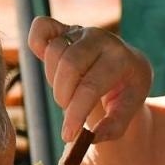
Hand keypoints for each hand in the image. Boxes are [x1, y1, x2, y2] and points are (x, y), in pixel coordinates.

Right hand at [28, 16, 152, 144]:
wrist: (128, 68)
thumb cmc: (126, 92)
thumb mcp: (128, 111)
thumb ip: (113, 127)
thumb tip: (89, 137)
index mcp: (123, 59)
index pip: (91, 86)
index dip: (75, 113)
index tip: (68, 135)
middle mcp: (103, 39)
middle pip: (69, 66)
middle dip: (64, 95)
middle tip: (70, 108)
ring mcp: (83, 31)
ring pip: (54, 52)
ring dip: (55, 79)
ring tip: (68, 90)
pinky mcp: (66, 28)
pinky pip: (41, 28)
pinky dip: (36, 42)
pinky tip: (44, 59)